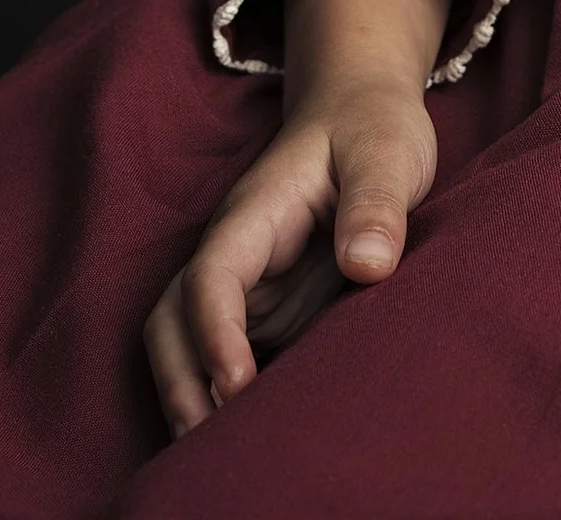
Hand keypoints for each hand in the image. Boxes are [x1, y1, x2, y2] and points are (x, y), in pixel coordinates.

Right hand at [143, 0, 461, 436]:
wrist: (361, 107)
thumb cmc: (372, 127)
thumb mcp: (387, 151)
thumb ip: (377, 204)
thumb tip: (367, 265)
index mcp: (255, 213)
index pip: (212, 277)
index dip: (214, 335)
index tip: (238, 386)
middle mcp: (238, 250)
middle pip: (174, 317)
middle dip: (180, 379)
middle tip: (210, 444)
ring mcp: (250, 279)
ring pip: (189, 339)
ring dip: (192, 392)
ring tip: (219, 454)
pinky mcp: (269, 302)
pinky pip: (230, 351)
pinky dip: (225, 390)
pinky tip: (252, 432)